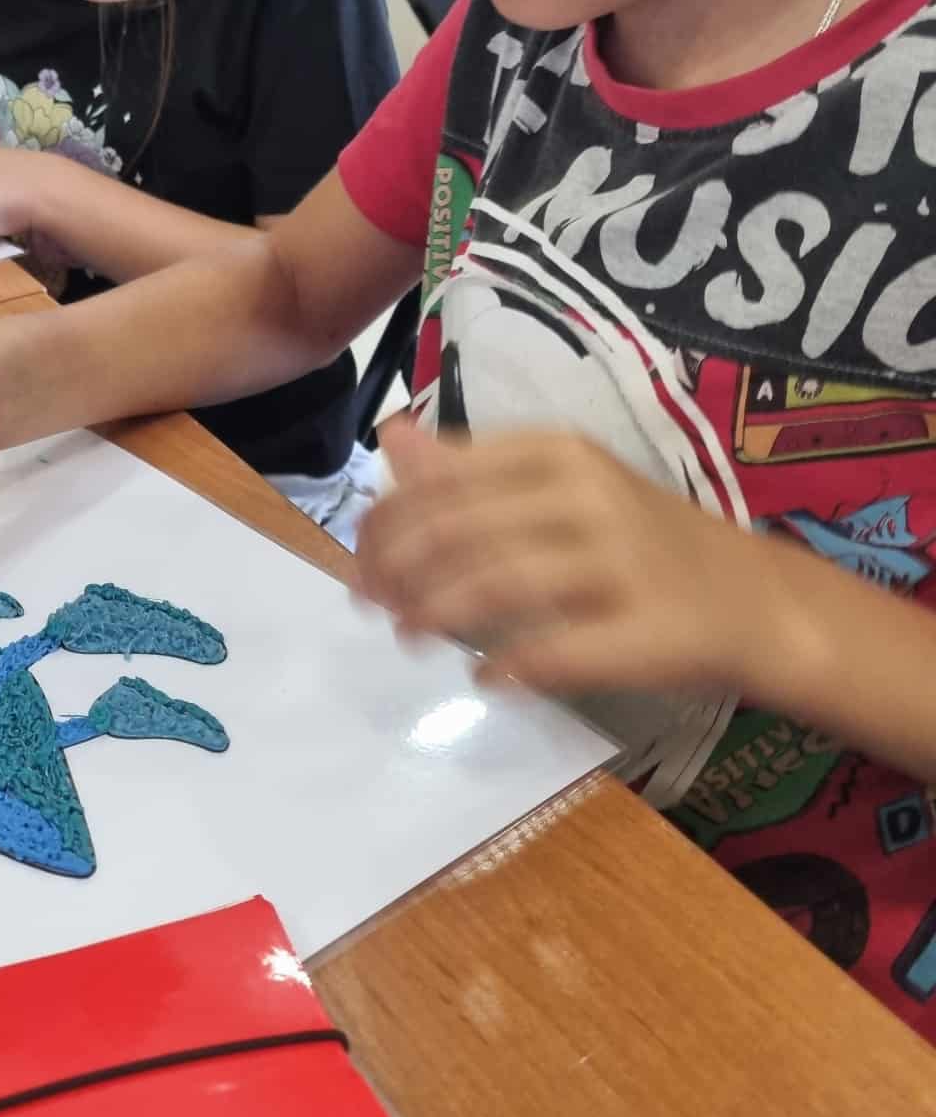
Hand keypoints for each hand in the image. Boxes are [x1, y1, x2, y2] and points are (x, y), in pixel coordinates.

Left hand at [357, 420, 788, 701]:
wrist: (758, 600)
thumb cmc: (641, 541)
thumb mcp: (558, 485)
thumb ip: (472, 468)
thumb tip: (390, 438)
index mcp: (561, 452)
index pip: (447, 476)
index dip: (390, 517)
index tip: (359, 553)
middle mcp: (591, 496)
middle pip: (463, 528)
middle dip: (399, 568)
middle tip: (370, 603)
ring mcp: (624, 563)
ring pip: (500, 583)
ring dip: (437, 614)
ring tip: (409, 637)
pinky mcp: (650, 631)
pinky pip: (560, 650)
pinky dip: (509, 667)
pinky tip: (484, 679)